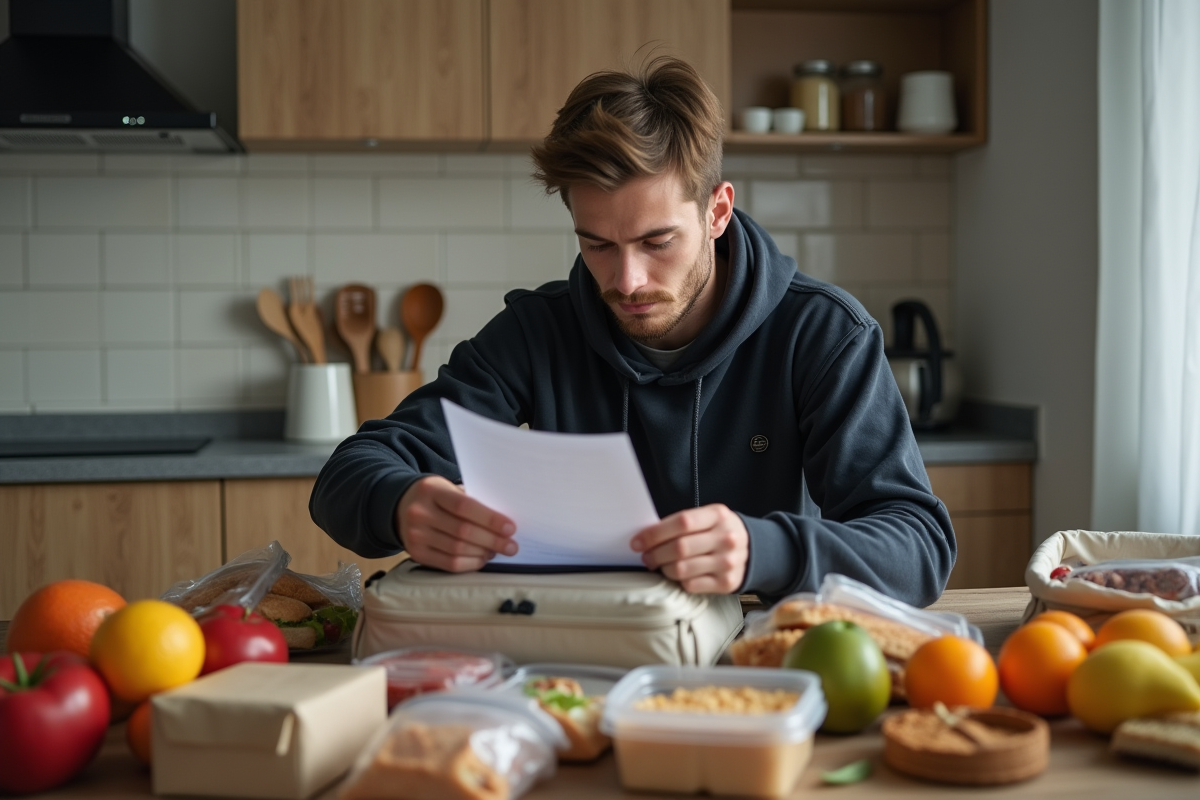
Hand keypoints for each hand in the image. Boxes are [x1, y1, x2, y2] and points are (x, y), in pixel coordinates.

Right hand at [396, 476, 516, 571]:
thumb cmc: (434, 497)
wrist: (400, 506)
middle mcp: (419, 513)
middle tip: (511, 546)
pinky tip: (482, 558)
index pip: (464, 506)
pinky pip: (449, 564)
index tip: (510, 528)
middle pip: (462, 531)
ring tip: (497, 551)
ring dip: (483, 553)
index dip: (490, 519)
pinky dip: (470, 563)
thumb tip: (502, 523)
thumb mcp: (447, 488)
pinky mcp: (416, 554)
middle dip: (492, 540)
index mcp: (431, 491)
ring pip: (457, 550)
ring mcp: (415, 535)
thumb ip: (470, 501)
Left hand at [631, 504, 748, 593]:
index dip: (654, 533)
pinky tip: (678, 575)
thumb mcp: (708, 517)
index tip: (637, 541)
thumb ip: (683, 523)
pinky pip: (691, 585)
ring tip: (660, 565)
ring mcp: (728, 562)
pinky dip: (678, 581)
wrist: (753, 549)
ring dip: (664, 569)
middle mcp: (726, 538)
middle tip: (646, 557)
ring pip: (681, 569)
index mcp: (718, 515)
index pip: (681, 523)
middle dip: (655, 554)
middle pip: (679, 548)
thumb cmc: (719, 531)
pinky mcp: (726, 583)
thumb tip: (647, 537)